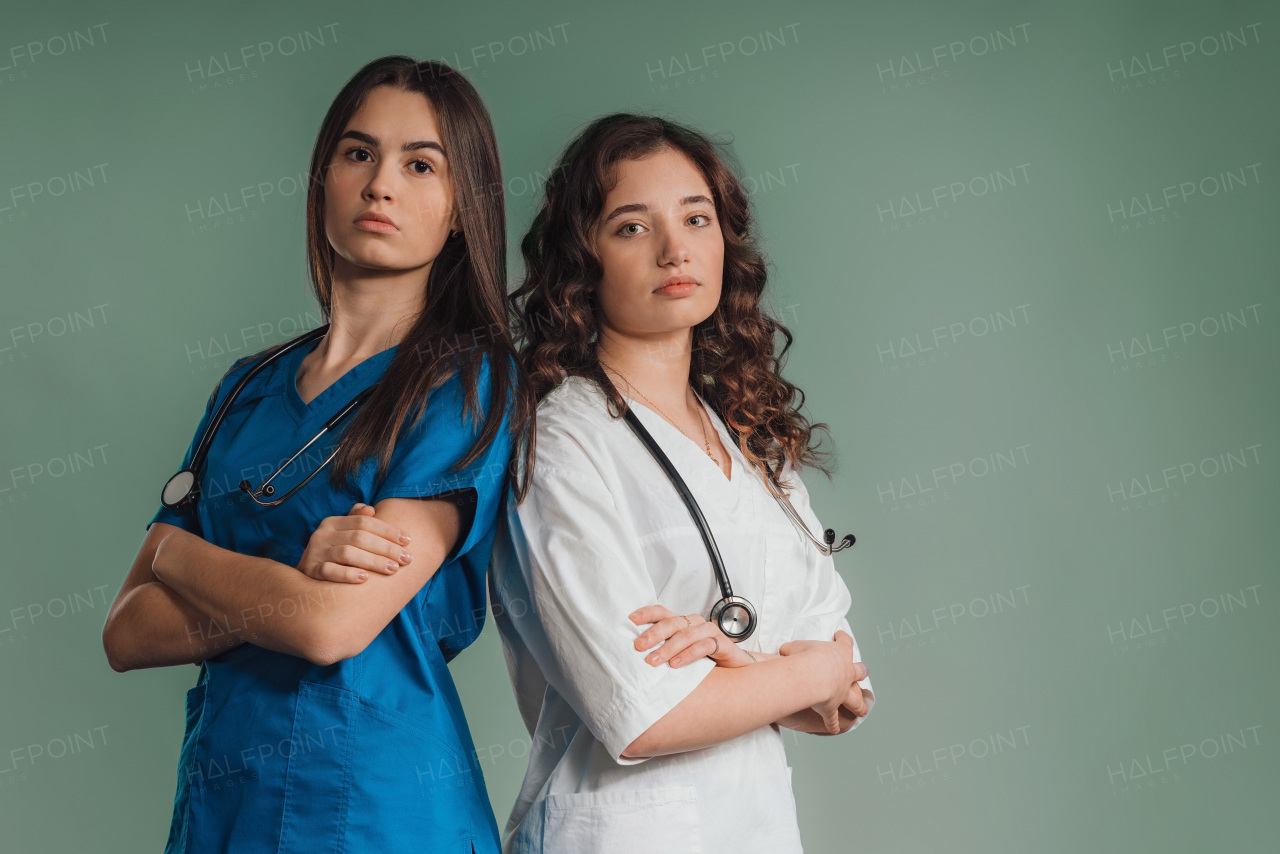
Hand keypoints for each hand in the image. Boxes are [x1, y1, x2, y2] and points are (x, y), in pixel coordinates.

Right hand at [295, 503, 412, 583]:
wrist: (304, 573)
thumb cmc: (333, 551)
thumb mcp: (343, 533)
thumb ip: (356, 520)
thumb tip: (370, 509)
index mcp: (333, 522)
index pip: (364, 522)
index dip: (388, 530)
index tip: (408, 541)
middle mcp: (323, 534)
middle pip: (359, 537)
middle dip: (386, 548)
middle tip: (406, 559)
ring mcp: (316, 552)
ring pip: (347, 553)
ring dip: (373, 561)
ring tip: (392, 569)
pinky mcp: (311, 570)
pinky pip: (329, 571)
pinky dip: (348, 574)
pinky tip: (365, 579)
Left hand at [629, 604, 754, 668]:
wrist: (737, 667)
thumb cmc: (706, 660)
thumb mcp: (681, 654)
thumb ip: (664, 650)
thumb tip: (637, 654)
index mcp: (683, 623)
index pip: (662, 612)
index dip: (647, 613)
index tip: (630, 620)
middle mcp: (695, 624)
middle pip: (672, 623)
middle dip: (653, 634)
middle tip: (638, 646)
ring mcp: (709, 632)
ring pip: (686, 635)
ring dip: (668, 648)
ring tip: (654, 660)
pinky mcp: (722, 644)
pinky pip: (704, 646)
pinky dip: (688, 655)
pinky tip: (676, 664)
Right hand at [779, 631, 864, 733]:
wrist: (812, 675)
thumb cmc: (806, 657)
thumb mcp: (796, 646)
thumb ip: (792, 649)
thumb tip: (785, 652)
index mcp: (840, 652)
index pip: (844, 642)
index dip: (842, 638)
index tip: (840, 635)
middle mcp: (846, 672)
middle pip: (859, 672)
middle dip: (861, 672)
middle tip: (863, 672)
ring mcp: (842, 691)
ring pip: (855, 699)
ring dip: (859, 705)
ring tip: (862, 711)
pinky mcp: (832, 707)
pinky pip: (833, 718)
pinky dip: (833, 724)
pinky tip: (834, 730)